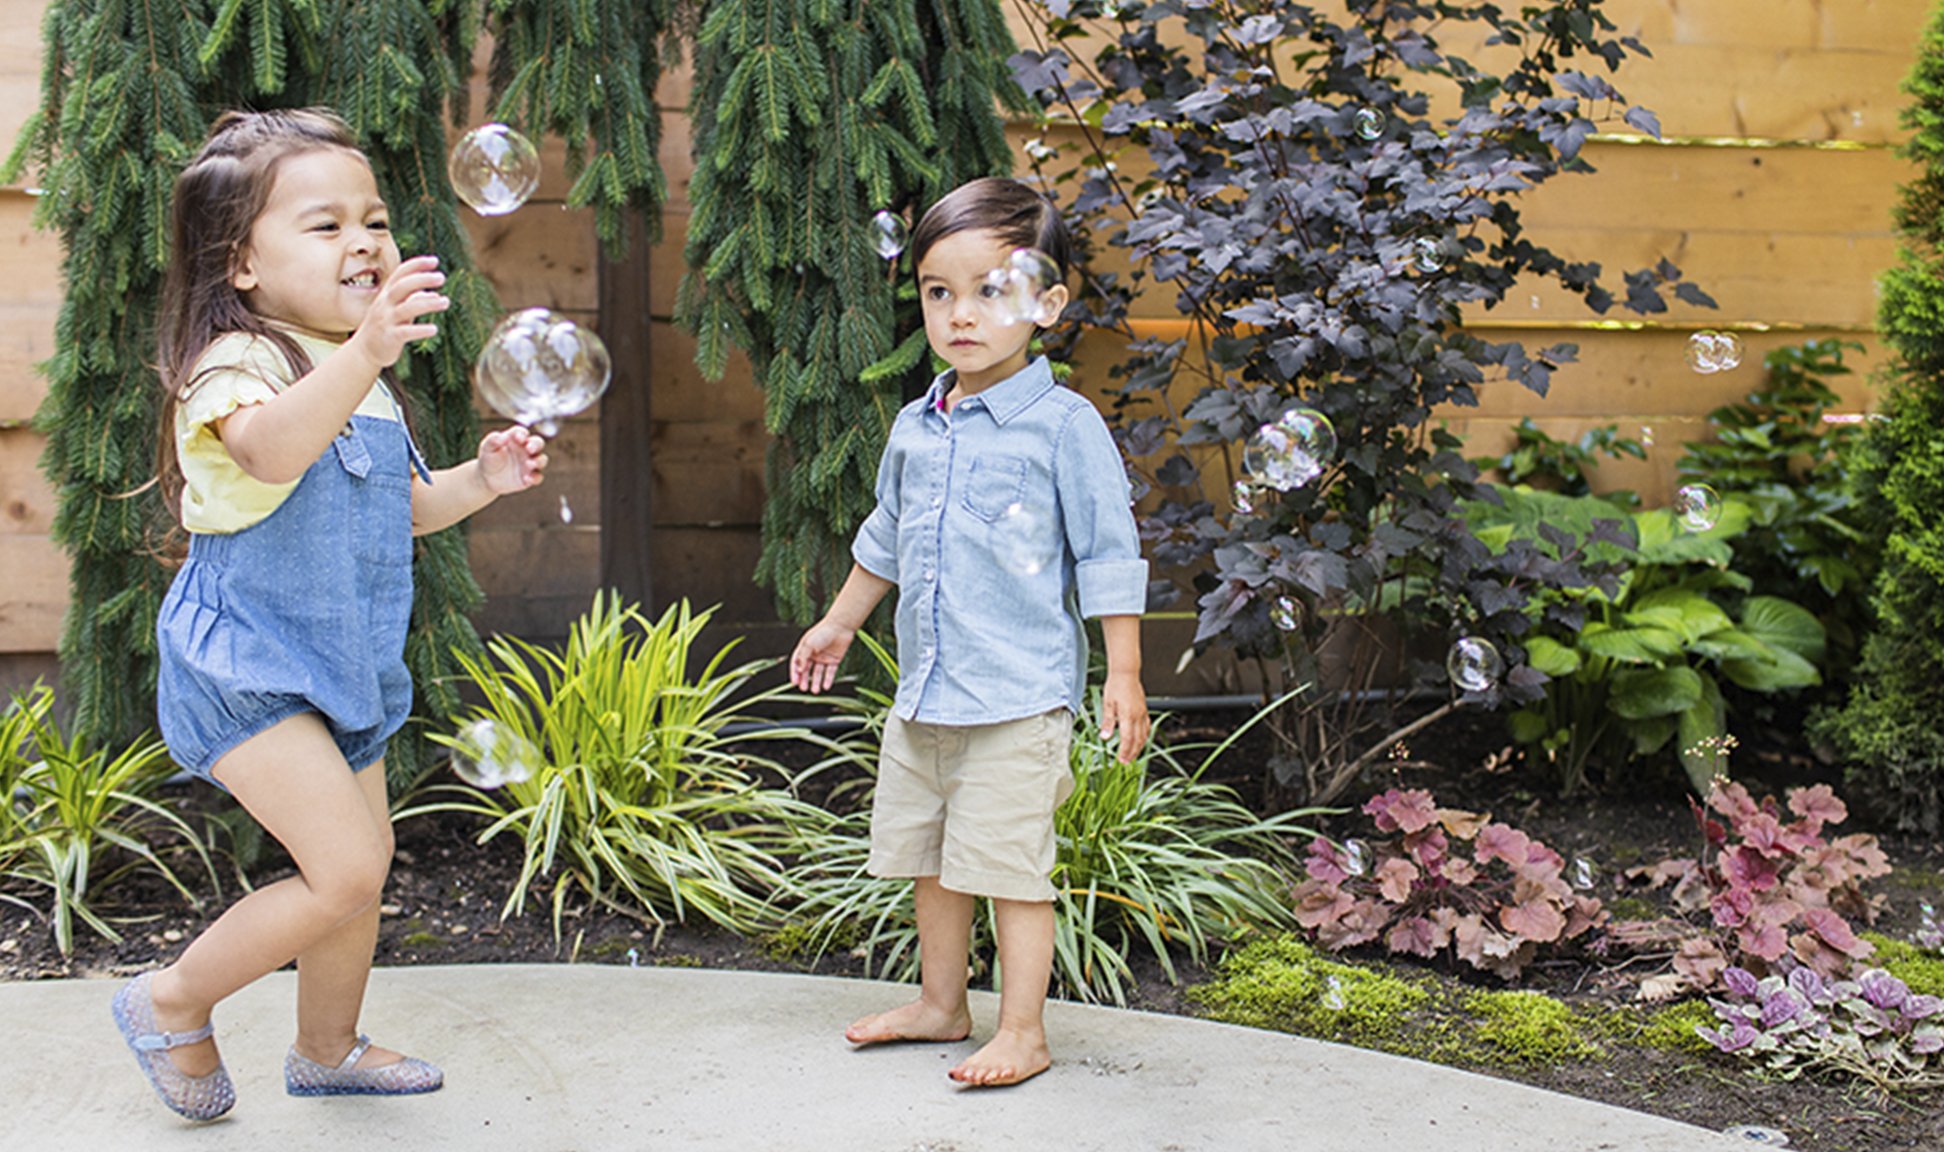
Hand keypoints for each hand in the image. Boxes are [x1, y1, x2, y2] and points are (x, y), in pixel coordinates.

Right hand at [350, 255, 448, 369]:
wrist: (364, 351)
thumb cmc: (385, 327)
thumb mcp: (397, 310)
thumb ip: (413, 300)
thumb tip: (435, 294)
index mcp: (386, 294)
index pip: (400, 274)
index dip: (416, 265)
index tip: (435, 261)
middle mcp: (385, 304)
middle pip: (402, 286)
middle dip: (422, 279)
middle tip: (442, 277)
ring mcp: (386, 320)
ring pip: (407, 308)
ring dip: (428, 303)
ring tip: (446, 301)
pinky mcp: (390, 337)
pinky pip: (406, 332)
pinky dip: (420, 329)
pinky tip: (434, 329)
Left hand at [477, 425, 547, 493]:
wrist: (487, 478)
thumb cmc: (488, 458)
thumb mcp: (487, 448)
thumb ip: (493, 440)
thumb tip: (503, 437)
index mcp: (516, 439)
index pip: (522, 432)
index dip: (522, 434)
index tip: (518, 438)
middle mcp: (526, 449)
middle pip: (538, 443)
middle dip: (536, 445)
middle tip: (529, 449)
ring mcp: (529, 463)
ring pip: (542, 459)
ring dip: (538, 461)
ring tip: (529, 464)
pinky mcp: (530, 477)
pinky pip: (537, 477)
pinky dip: (535, 478)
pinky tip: (527, 479)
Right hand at [789, 619, 855, 693]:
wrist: (841, 626)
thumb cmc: (823, 632)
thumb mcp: (809, 644)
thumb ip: (803, 657)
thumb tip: (799, 670)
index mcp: (804, 648)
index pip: (797, 663)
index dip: (795, 673)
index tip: (794, 683)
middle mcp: (813, 654)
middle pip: (807, 670)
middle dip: (805, 680)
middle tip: (804, 689)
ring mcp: (824, 658)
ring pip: (818, 673)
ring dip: (816, 682)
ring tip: (815, 691)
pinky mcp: (834, 660)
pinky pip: (830, 672)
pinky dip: (828, 679)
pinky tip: (826, 686)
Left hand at [1099, 673, 1149, 763]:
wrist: (1126, 673)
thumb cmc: (1115, 686)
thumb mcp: (1107, 704)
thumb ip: (1107, 722)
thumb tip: (1104, 736)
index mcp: (1127, 715)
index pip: (1127, 738)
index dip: (1124, 751)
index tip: (1120, 759)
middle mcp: (1137, 716)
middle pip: (1137, 740)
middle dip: (1132, 753)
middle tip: (1126, 762)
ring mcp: (1142, 713)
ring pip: (1144, 735)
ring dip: (1138, 747)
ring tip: (1132, 755)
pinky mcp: (1144, 710)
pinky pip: (1147, 727)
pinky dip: (1144, 737)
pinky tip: (1140, 740)